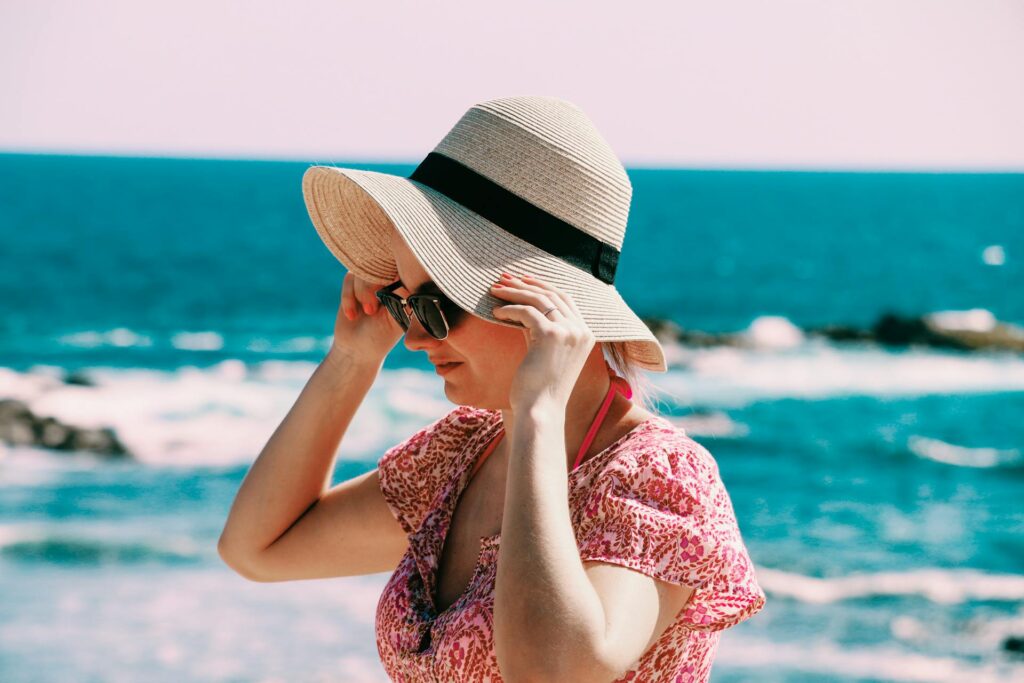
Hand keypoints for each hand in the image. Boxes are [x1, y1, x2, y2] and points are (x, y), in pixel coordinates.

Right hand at [329, 271, 403, 362]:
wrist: (356, 349)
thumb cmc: (381, 337)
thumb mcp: (395, 319)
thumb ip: (402, 298)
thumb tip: (405, 276)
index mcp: (406, 287)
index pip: (404, 268)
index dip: (395, 274)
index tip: (387, 294)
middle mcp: (390, 280)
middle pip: (383, 265)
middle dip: (374, 287)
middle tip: (371, 310)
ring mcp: (371, 280)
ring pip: (365, 270)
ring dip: (362, 292)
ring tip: (367, 313)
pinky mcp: (353, 283)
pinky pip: (349, 278)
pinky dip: (348, 297)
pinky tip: (352, 315)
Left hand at [490, 273, 594, 408]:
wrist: (540, 410)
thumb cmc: (538, 388)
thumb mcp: (544, 352)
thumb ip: (539, 330)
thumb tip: (521, 309)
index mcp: (586, 334)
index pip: (565, 298)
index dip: (542, 286)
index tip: (522, 280)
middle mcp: (581, 330)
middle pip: (552, 294)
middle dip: (526, 284)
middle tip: (503, 279)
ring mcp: (569, 332)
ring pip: (539, 299)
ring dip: (514, 292)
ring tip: (494, 291)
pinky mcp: (551, 335)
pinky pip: (526, 312)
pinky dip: (509, 309)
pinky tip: (495, 313)